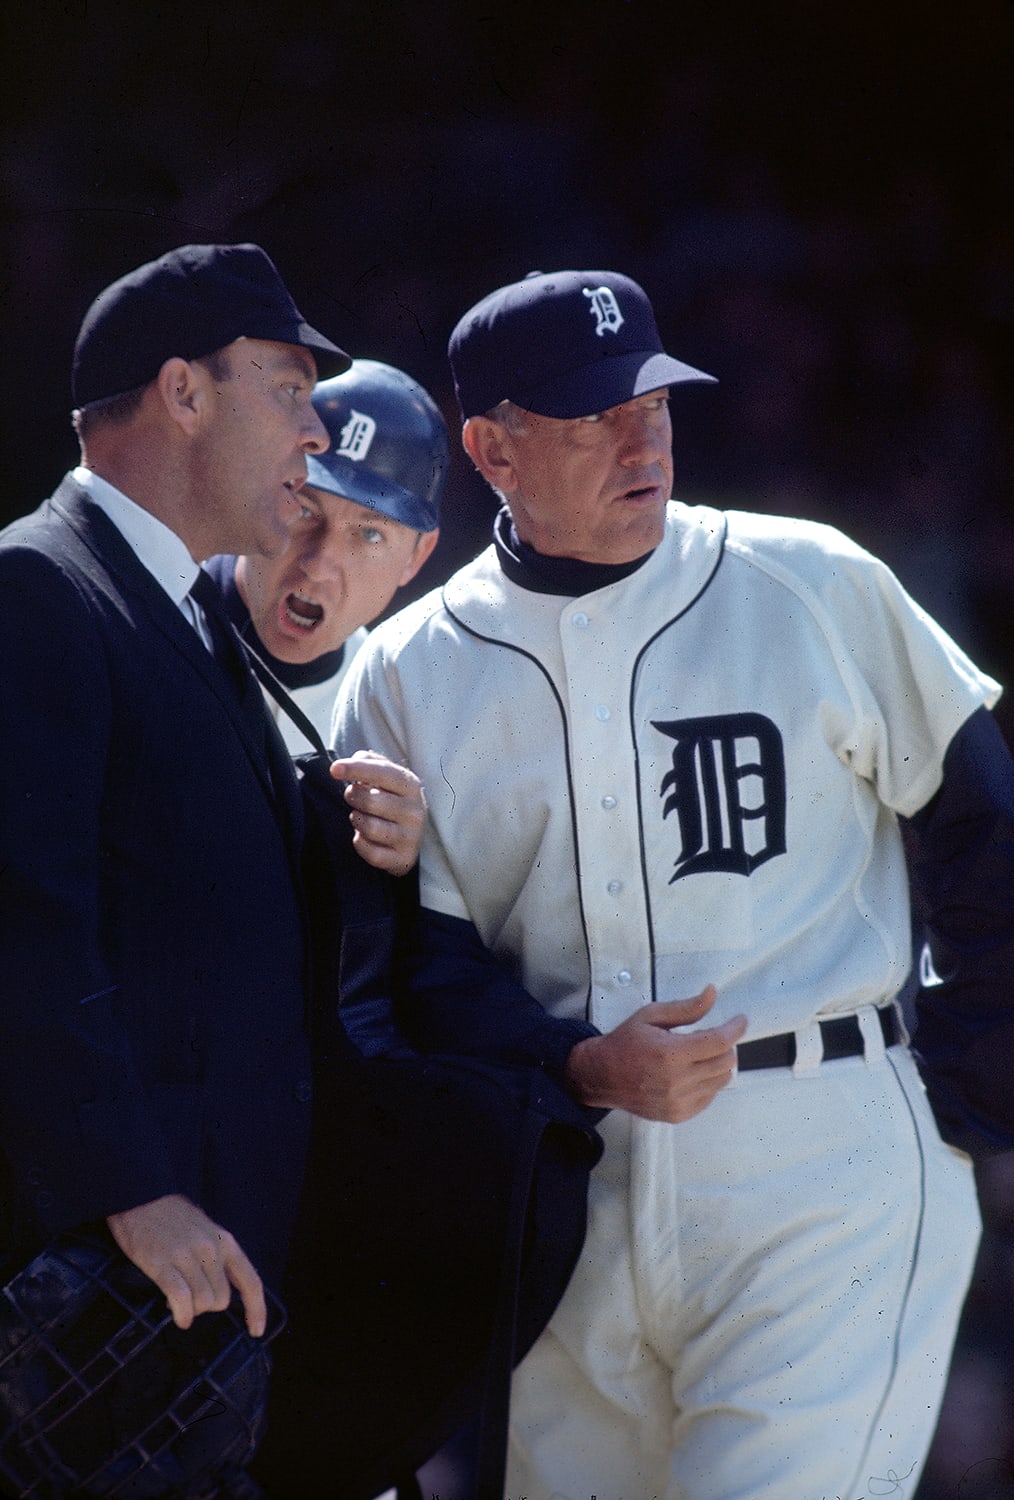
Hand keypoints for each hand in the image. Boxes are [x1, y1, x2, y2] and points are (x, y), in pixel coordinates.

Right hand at [107, 1193, 266, 1335]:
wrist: (141, 1196)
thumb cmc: (172, 1218)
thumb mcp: (206, 1231)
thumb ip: (216, 1258)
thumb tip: (218, 1292)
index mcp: (225, 1241)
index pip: (250, 1281)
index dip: (256, 1309)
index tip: (257, 1331)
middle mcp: (211, 1249)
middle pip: (221, 1299)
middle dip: (206, 1306)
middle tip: (190, 1298)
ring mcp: (187, 1255)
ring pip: (203, 1302)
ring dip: (191, 1310)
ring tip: (177, 1300)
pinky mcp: (162, 1263)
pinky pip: (181, 1299)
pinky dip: (182, 1314)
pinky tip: (178, 1316)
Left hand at [329, 750, 425, 875]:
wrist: (410, 836)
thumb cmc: (390, 799)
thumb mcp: (386, 776)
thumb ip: (370, 761)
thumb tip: (356, 758)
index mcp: (411, 785)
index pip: (382, 772)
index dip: (356, 769)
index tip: (334, 769)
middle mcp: (415, 810)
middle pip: (370, 800)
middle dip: (352, 797)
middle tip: (352, 796)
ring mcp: (411, 836)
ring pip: (368, 827)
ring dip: (356, 820)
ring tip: (360, 817)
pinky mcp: (404, 859)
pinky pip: (371, 853)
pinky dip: (360, 844)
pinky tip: (364, 837)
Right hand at [564, 985, 746, 1122]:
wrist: (601, 1076)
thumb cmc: (625, 1043)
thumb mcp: (651, 1016)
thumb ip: (686, 1008)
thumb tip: (712, 994)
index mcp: (670, 1053)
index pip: (719, 1041)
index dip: (735, 1028)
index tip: (740, 1020)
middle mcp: (676, 1081)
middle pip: (724, 1062)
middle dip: (725, 1045)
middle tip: (711, 1035)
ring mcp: (678, 1102)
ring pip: (721, 1081)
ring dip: (718, 1063)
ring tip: (699, 1054)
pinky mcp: (678, 1115)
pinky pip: (709, 1097)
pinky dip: (708, 1082)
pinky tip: (691, 1072)